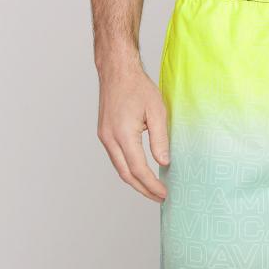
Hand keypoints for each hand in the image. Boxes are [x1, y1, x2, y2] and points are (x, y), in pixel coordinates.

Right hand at [97, 57, 169, 201]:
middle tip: (159, 197)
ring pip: (119, 167)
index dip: (151, 184)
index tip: (164, 193)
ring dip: (135, 180)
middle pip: (125, 174)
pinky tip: (139, 169)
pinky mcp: (104, 133)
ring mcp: (104, 136)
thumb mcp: (157, 111)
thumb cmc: (138, 87)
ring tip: (152, 188)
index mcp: (123, 134)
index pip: (138, 169)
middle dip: (143, 189)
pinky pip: (116, 157)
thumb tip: (164, 162)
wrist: (117, 71)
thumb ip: (160, 139)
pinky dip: (128, 167)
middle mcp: (110, 139)